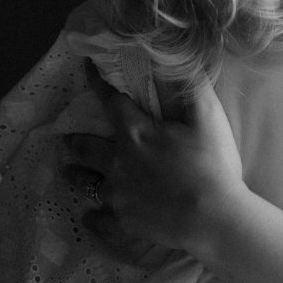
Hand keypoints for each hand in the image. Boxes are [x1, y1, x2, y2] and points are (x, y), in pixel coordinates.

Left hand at [67, 64, 244, 254]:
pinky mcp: (123, 223)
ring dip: (77, 174)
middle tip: (69, 138)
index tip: (85, 67)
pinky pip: (99, 221)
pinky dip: (92, 218)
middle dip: (76, 139)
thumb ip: (188, 86)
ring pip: (85, 183)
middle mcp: (117, 163)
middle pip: (86, 147)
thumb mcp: (207, 117)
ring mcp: (118, 196)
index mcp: (135, 133)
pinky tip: (90, 217)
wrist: (213, 218)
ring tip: (70, 171)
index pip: (110, 101)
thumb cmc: (213, 164)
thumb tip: (171, 59)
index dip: (97, 82)